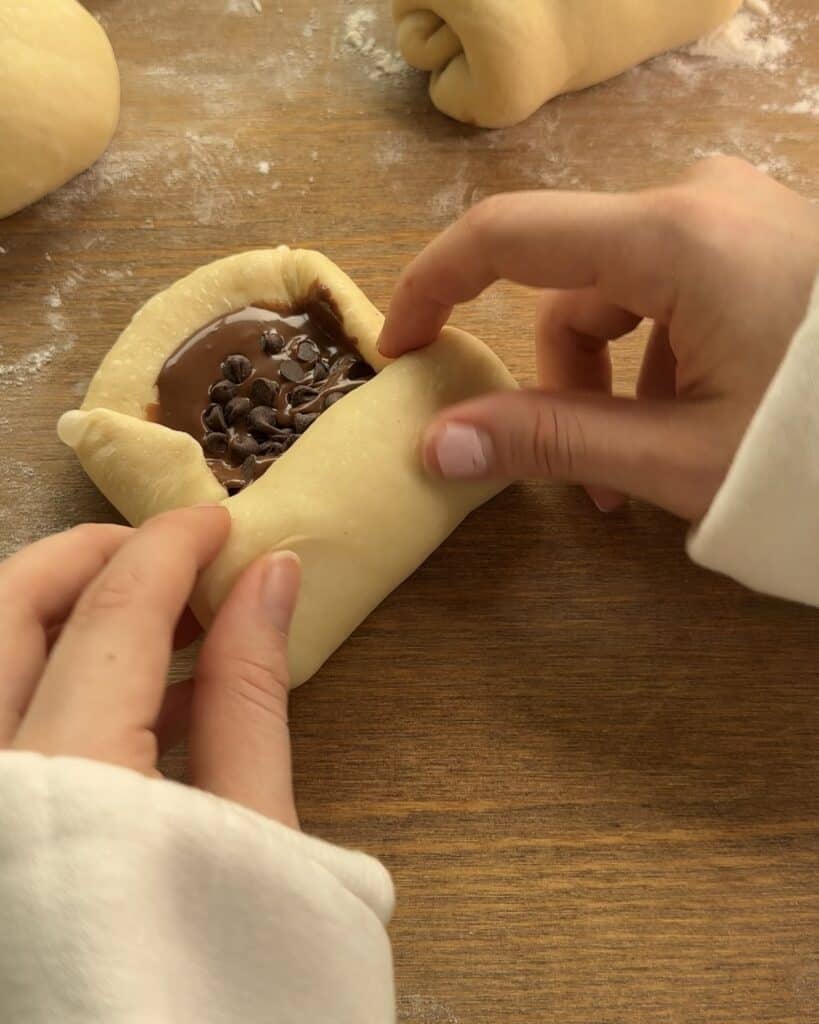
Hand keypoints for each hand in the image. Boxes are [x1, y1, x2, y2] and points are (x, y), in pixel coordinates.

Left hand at [0, 507, 301, 827]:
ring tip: (162, 619)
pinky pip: (4, 717)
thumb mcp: (254, 833)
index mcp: (67, 777)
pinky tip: (140, 698)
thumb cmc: (219, 982)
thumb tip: (270, 577)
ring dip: (67, 615)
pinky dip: (56, 682)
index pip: (113, 616)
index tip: (216, 522)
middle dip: (86, 558)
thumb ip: (250, 696)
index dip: (170, 551)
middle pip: (9, 611)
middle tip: (161, 553)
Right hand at [378, 157, 818, 519]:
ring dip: (613, 384)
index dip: (433, 289)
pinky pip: (678, 296)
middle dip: (560, 383)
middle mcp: (703, 202)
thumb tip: (436, 446)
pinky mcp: (767, 247)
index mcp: (674, 235)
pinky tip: (699, 425)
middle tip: (580, 478)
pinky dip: (662, 363)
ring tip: (646, 471)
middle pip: (572, 285)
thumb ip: (548, 442)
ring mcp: (743, 219)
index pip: (506, 235)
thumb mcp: (677, 455)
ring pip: (625, 297)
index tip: (399, 350)